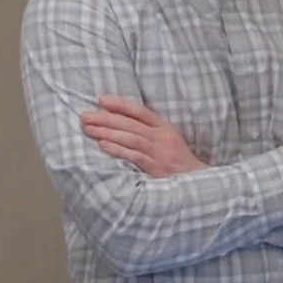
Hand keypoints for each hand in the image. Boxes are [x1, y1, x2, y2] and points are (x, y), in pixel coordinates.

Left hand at [82, 96, 206, 177]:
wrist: (198, 182)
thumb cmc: (178, 162)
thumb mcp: (169, 141)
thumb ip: (150, 132)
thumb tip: (121, 123)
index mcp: (165, 128)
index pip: (140, 111)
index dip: (120, 104)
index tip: (101, 100)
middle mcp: (162, 137)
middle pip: (130, 124)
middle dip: (105, 119)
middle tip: (85, 116)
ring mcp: (160, 153)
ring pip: (131, 138)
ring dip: (108, 133)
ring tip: (89, 129)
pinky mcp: (157, 168)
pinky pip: (135, 156)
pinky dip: (118, 150)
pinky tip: (103, 146)